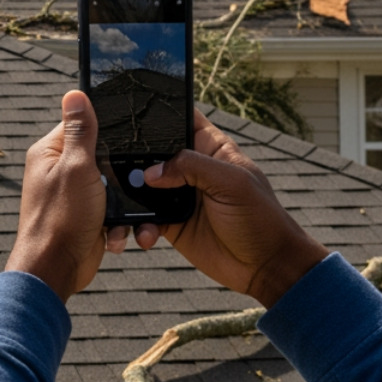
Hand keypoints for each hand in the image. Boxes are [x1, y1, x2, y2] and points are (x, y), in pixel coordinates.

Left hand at [5, 90, 119, 301]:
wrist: (56, 269)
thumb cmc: (59, 218)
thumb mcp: (75, 168)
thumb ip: (80, 132)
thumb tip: (74, 93)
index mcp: (50, 152)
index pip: (82, 124)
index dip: (108, 130)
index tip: (131, 135)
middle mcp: (59, 170)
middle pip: (104, 156)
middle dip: (119, 172)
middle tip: (122, 184)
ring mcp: (73, 194)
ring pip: (113, 185)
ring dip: (121, 204)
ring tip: (114, 217)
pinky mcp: (86, 215)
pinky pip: (112, 210)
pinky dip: (117, 222)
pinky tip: (113, 234)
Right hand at [120, 109, 328, 307]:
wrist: (265, 266)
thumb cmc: (260, 219)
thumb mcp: (233, 183)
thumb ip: (192, 167)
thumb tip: (152, 172)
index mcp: (211, 149)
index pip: (183, 120)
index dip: (162, 114)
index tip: (134, 114)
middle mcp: (192, 169)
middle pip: (153, 152)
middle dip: (133, 157)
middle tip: (116, 165)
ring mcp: (179, 196)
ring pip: (142, 186)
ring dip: (130, 195)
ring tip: (127, 206)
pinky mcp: (170, 222)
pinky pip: (144, 218)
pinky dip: (138, 226)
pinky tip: (147, 235)